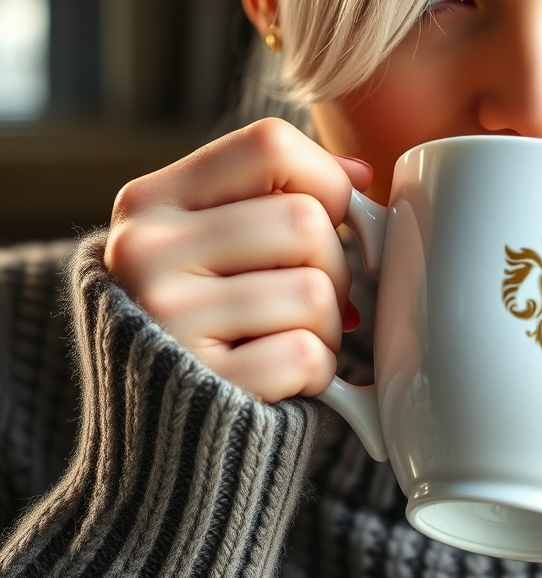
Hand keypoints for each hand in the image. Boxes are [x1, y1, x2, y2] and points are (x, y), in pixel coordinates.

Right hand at [104, 118, 372, 402]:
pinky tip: (280, 377)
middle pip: (305, 221)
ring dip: (327, 324)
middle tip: (307, 295)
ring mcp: (166, 320)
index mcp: (151, 200)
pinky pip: (306, 354)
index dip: (324, 178)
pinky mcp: (200, 385)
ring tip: (287, 336)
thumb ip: (276, 195)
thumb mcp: (212, 240)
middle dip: (332, 265)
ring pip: (315, 290)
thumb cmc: (207, 316)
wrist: (159, 434)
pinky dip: (316, 370)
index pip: (270, 144)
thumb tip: (360, 173)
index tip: (329, 215)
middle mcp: (144, 251)